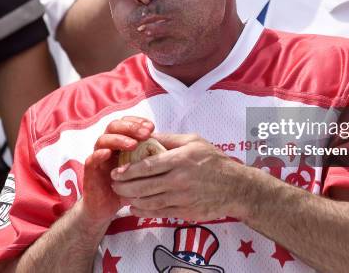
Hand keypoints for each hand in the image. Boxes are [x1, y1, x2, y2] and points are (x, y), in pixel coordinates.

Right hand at [81, 116, 153, 223]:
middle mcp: (108, 146)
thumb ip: (151, 158)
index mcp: (120, 142)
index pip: (126, 122)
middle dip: (130, 127)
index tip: (151, 127)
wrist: (105, 207)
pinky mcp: (90, 171)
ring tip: (132, 145)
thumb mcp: (142, 171)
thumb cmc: (127, 187)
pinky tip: (108, 154)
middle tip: (145, 134)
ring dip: (118, 139)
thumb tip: (174, 150)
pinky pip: (92, 158)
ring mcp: (98, 157)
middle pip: (114, 126)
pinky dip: (100, 154)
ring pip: (103, 139)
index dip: (138, 122)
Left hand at [110, 133, 245, 220]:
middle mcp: (179, 179)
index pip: (147, 166)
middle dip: (124, 187)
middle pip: (144, 186)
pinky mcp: (185, 211)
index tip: (116, 171)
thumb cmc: (214, 161)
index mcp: (180, 159)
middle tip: (113, 185)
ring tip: (122, 195)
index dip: (128, 170)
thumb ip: (169, 139)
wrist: (235, 187)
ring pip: (149, 201)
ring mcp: (181, 197)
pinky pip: (159, 213)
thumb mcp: (194, 141)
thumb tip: (146, 136)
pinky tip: (135, 209)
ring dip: (131, 200)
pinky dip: (144, 212)